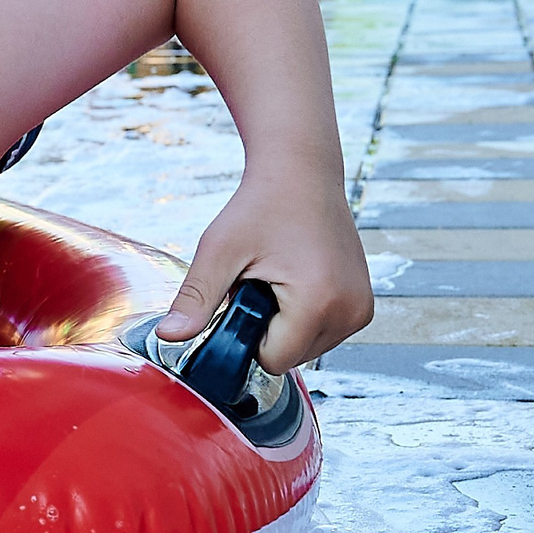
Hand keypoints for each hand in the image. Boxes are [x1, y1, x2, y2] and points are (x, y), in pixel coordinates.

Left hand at [155, 170, 371, 374]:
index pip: (274, 360)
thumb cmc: (261, 204)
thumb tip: (169, 335)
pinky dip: (305, 317)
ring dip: (286, 324)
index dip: (248, 334)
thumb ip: (196, 298)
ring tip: (279, 277)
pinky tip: (297, 279)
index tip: (244, 294)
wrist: (301, 172)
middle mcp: (350, 311)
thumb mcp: (220, 250)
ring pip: (308, 348)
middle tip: (261, 280)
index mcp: (319, 303)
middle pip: (292, 357)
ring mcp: (362, 308)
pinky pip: (325, 333)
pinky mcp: (364, 303)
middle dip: (267, 328)